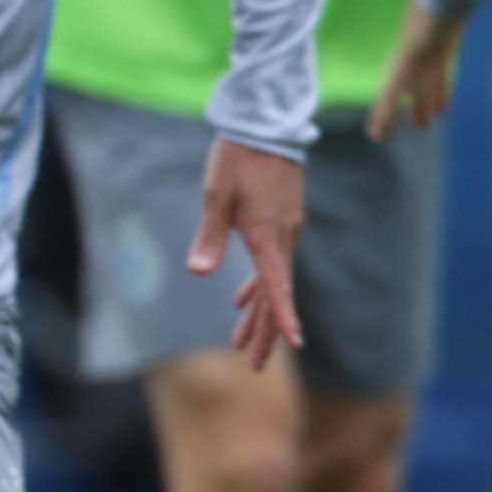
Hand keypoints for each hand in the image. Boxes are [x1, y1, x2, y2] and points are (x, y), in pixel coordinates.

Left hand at [189, 139, 305, 370]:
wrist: (264, 124)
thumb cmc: (237, 158)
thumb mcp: (216, 195)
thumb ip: (210, 236)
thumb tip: (199, 272)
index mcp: (267, 236)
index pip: (277, 286)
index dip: (282, 317)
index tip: (293, 345)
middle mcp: (282, 238)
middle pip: (274, 294)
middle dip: (263, 332)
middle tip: (253, 366)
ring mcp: (284, 230)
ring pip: (273, 281)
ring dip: (257, 313)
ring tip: (241, 343)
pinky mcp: (280, 221)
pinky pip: (271, 262)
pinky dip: (257, 284)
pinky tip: (241, 299)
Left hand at [371, 0, 491, 140]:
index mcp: (458, 11)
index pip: (449, 50)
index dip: (446, 75)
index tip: (446, 97)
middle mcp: (433, 25)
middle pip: (429, 68)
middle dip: (427, 93)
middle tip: (425, 118)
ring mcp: (420, 34)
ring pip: (406, 79)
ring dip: (397, 107)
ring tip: (383, 136)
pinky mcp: (413, 43)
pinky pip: (397, 82)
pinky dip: (386, 107)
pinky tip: (376, 134)